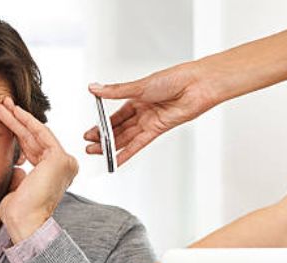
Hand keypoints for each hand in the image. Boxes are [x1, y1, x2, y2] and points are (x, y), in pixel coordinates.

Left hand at [0, 97, 77, 241]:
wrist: (25, 222)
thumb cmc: (20, 213)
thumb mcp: (17, 189)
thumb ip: (20, 175)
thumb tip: (17, 166)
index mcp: (54, 176)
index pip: (34, 149)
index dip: (18, 134)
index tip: (4, 122)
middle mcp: (63, 168)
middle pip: (36, 139)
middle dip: (18, 122)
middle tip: (3, 107)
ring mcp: (64, 162)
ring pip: (37, 134)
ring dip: (19, 118)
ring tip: (3, 105)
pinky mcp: (59, 158)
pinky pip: (41, 133)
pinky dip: (27, 121)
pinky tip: (14, 111)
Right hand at [85, 61, 218, 164]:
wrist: (197, 85)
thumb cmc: (174, 79)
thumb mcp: (138, 85)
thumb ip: (114, 91)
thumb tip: (95, 88)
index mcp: (136, 98)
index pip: (115, 115)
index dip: (102, 124)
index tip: (90, 131)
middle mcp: (142, 112)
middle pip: (118, 128)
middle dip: (103, 137)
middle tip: (90, 144)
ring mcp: (149, 122)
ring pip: (125, 137)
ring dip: (110, 145)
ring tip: (96, 151)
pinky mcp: (157, 130)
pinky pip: (138, 144)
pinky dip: (127, 152)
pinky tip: (116, 159)